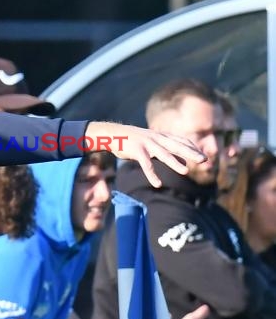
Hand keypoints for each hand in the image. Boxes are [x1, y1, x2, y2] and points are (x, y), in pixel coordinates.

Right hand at [86, 122, 205, 187]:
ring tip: (186, 172)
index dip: (192, 148)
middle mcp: (156, 138)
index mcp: (161, 136)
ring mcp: (146, 144)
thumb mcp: (153, 144)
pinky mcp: (136, 151)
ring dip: (174, 163)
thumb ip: (167, 152)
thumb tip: (184, 163)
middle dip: (191, 153)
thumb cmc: (134, 140)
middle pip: (177, 146)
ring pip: (163, 154)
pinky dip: (152, 175)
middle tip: (204, 160)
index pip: (181, 140)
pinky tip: (158, 184)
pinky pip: (146, 165)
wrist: (114, 134)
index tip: (203, 155)